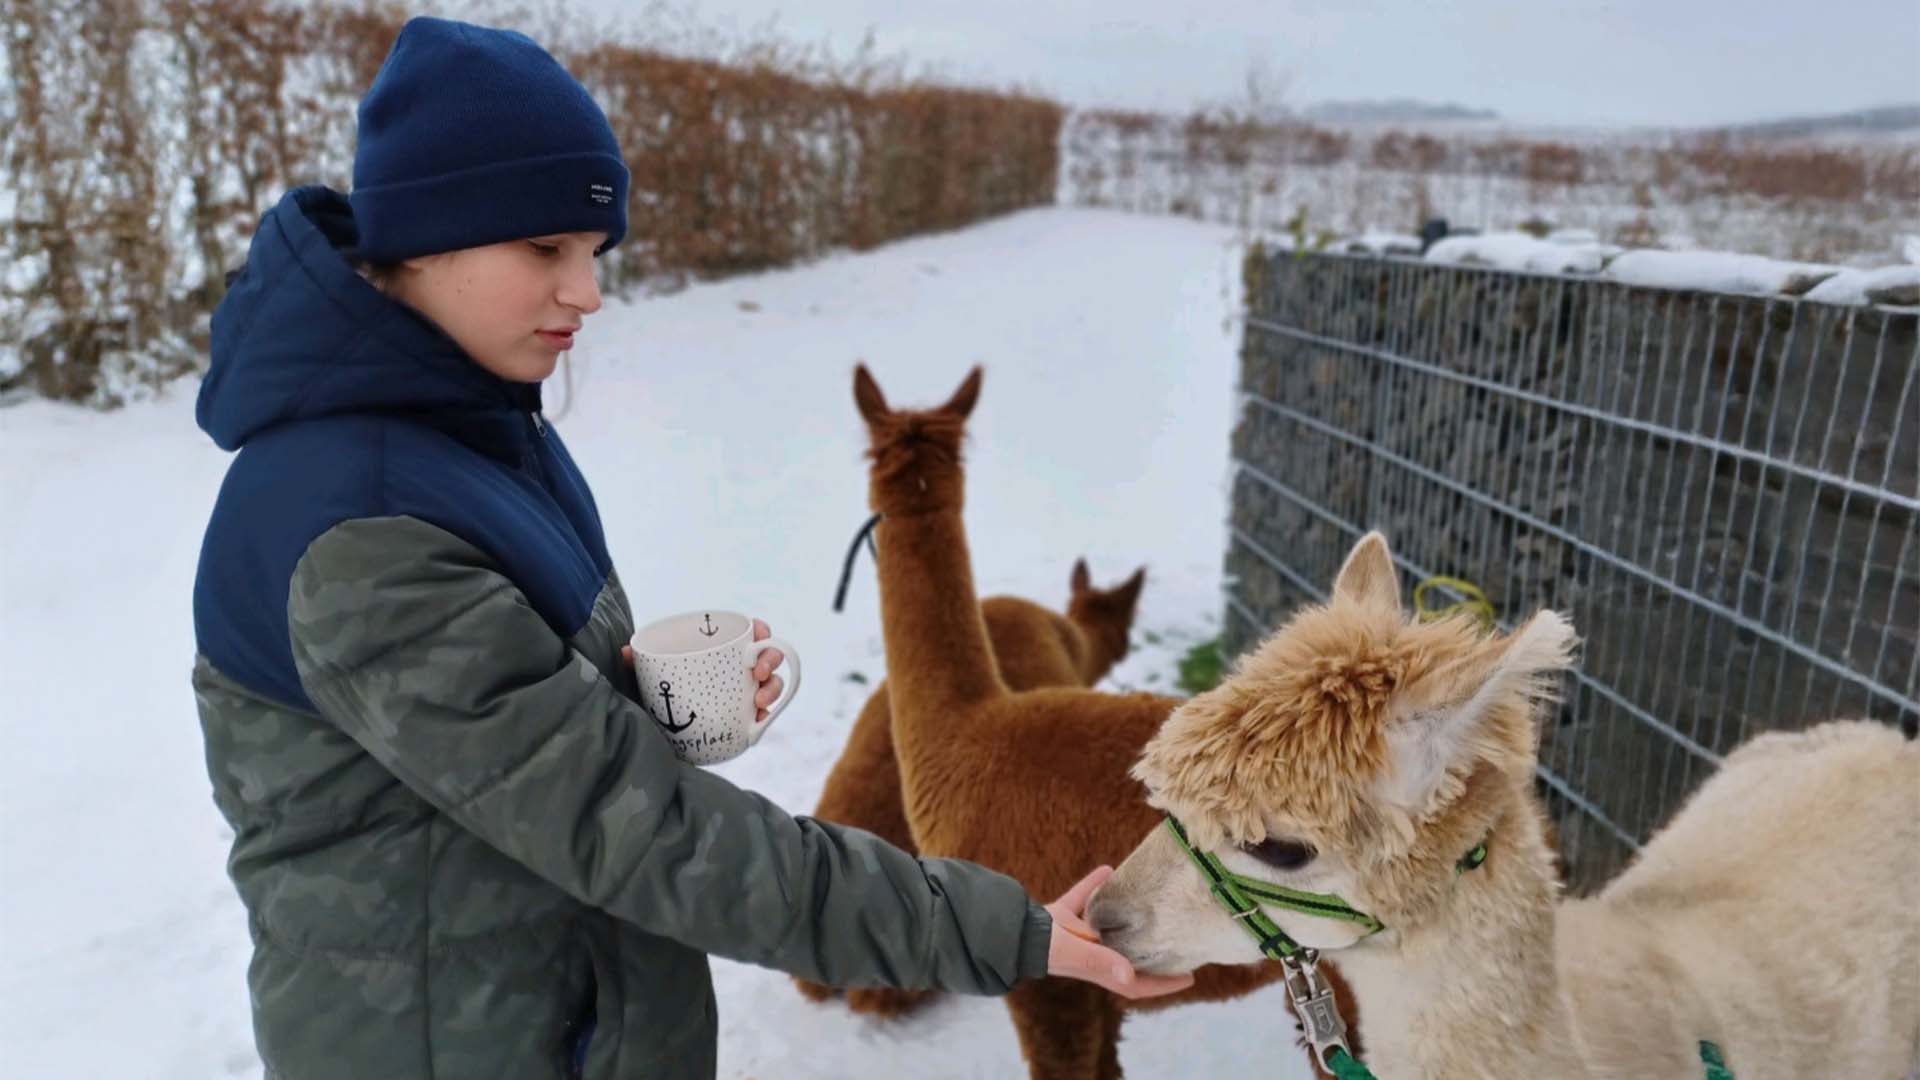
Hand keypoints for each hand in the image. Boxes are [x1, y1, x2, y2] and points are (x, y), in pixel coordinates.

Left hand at [620, 618, 784, 721]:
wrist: (663, 729)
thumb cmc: (662, 691)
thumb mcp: (649, 675)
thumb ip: (638, 662)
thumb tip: (625, 652)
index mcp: (722, 650)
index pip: (750, 632)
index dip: (761, 630)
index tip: (758, 635)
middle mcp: (739, 669)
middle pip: (768, 656)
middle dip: (771, 660)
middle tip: (758, 673)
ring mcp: (745, 693)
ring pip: (771, 684)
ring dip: (772, 689)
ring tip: (759, 701)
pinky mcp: (745, 718)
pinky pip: (763, 714)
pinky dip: (765, 716)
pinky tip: (758, 721)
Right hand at [1045, 866, 1193, 999]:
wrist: (1013, 933)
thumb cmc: (1048, 949)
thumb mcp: (1079, 955)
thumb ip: (1102, 961)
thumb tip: (1131, 974)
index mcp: (1101, 969)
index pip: (1138, 982)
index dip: (1164, 982)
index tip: (1190, 976)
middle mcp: (1093, 953)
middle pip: (1128, 953)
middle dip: (1150, 949)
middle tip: (1176, 937)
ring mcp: (1077, 935)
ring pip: (1106, 925)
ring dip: (1123, 915)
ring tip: (1145, 900)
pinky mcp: (1062, 916)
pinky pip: (1084, 898)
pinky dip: (1093, 885)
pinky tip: (1106, 869)